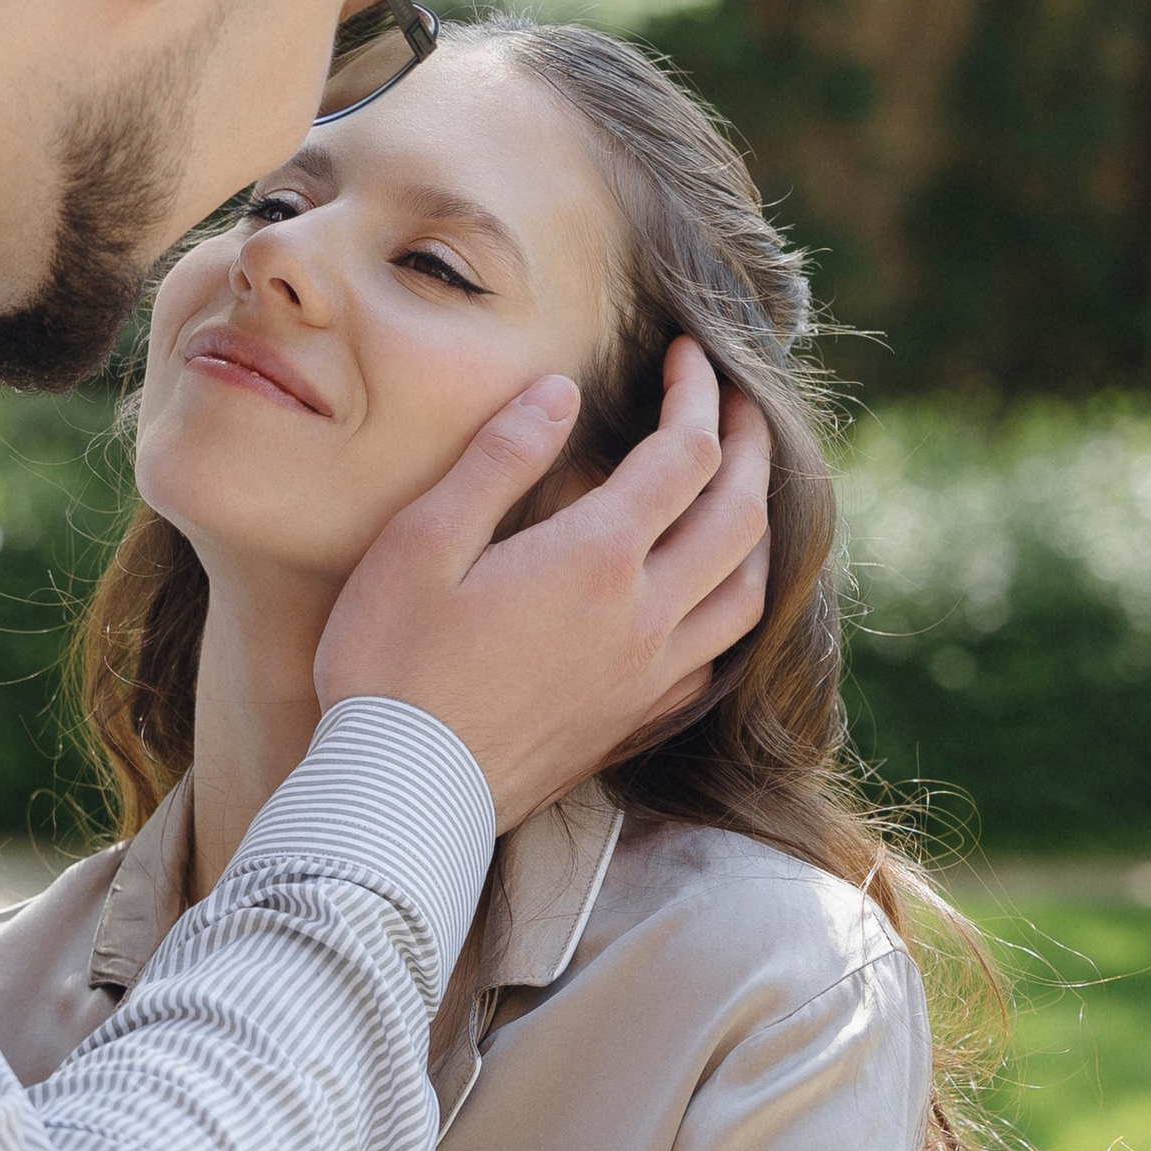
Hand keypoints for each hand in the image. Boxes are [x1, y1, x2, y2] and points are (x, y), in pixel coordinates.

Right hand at [315, 338, 772, 829]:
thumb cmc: (391, 664)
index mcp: (593, 559)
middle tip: (739, 406)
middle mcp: (642, 616)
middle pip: (740, 517)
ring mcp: (646, 676)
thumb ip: (498, 460)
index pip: (685, 453)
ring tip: (741, 495)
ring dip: (758, 532)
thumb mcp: (420, 543)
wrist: (399, 794)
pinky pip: (717, 661)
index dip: (696, 393)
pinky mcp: (632, 721)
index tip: (686, 356)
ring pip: (748, 594)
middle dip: (751, 448)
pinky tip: (709, 602)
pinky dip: (731, 613)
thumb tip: (561, 393)